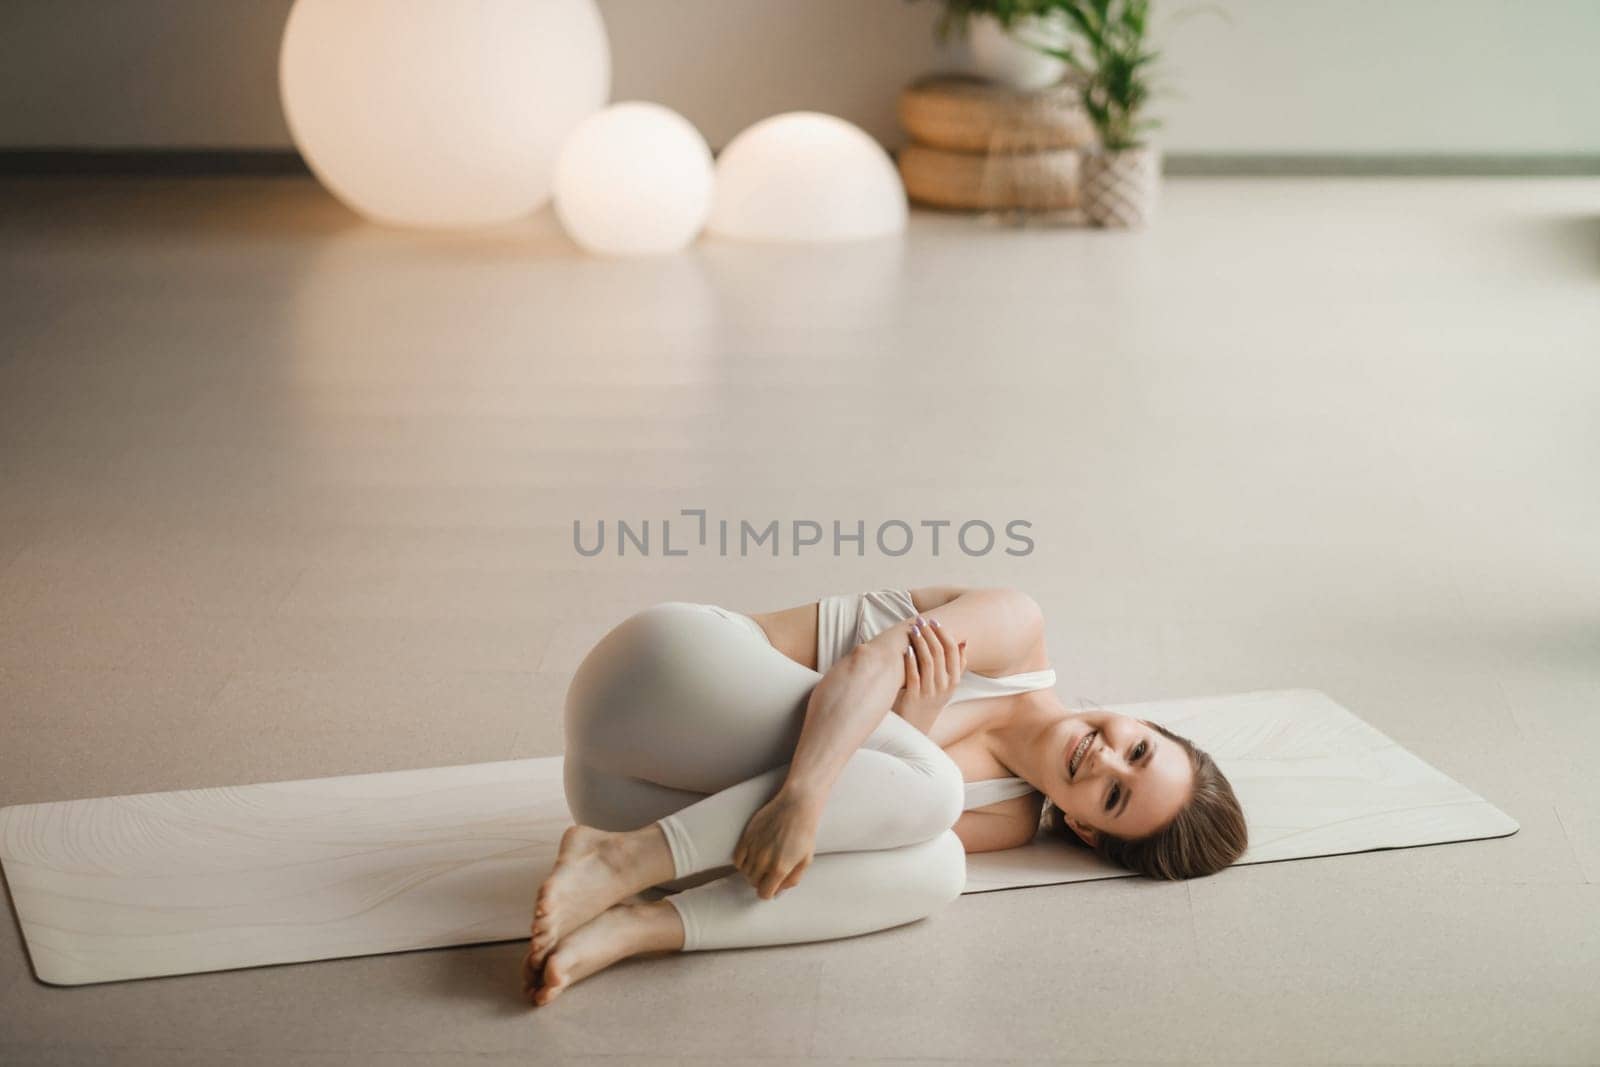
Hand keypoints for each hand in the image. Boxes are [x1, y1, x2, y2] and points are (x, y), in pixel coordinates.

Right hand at [732, 787, 823, 899]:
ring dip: (752, 871)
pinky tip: (752, 856)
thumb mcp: (805, 861)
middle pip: (753, 882)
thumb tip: (779, 890)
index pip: (764, 893)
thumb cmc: (804, 833)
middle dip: (761, 881)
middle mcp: (764, 861)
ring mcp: (753, 848)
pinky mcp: (746, 837)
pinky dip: (742, 861)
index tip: (771, 886)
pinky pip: (737, 859)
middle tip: (769, 871)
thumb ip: (792, 879)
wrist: (796, 806)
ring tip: (762, 862)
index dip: (768, 892)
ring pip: (744, 872)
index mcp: (780, 868)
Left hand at [891, 616, 967, 734]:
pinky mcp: (913, 697)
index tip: (935, 621)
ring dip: (920, 643)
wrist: (917, 726)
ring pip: (927, 662)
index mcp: (954, 681)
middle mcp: (944, 686)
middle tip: (921, 621)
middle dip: (930, 634)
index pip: (953, 652)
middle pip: (940, 654)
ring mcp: (929, 692)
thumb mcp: (948, 685)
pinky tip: (907, 649)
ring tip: (914, 630)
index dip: (944, 634)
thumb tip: (964, 642)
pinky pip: (913, 676)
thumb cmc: (931, 699)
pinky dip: (911, 661)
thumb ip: (957, 665)